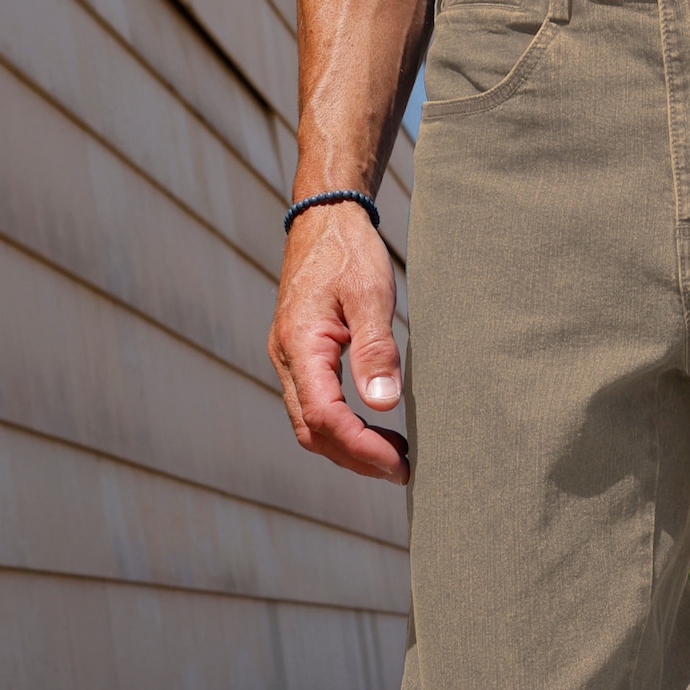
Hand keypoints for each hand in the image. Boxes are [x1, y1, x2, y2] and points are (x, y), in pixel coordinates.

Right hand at [268, 203, 410, 482]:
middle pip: (313, 431)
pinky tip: (376, 428)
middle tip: (403, 470)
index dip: (362, 447)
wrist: (324, 220)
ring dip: (350, 447)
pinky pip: (315, 407)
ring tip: (395, 456)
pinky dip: (344, 428)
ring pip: (311, 425)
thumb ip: (376, 350)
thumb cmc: (349, 253)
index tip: (399, 463)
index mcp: (300, 346)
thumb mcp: (370, 296)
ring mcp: (290, 361)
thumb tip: (383, 405)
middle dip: (356, 458)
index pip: (325, 417)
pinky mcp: (300, 359)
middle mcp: (287, 359)